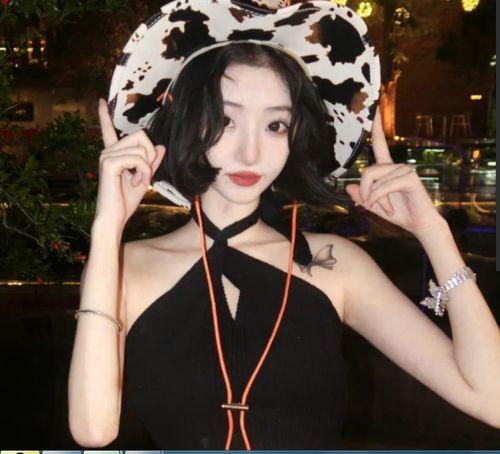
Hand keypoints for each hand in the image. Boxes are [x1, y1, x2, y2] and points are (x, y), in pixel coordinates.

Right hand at [93, 98, 165, 231]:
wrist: (115, 217)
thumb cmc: (126, 201)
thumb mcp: (144, 178)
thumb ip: (152, 162)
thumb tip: (161, 146)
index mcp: (113, 154)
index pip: (108, 131)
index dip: (105, 116)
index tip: (101, 100)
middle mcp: (108, 151)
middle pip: (141, 136)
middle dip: (150, 155)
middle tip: (144, 173)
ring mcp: (107, 156)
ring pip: (142, 148)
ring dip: (147, 167)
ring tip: (139, 181)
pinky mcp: (109, 162)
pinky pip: (138, 159)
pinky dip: (144, 172)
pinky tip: (137, 182)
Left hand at [345, 107, 443, 235]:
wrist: (421, 225)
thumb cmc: (400, 214)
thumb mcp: (375, 205)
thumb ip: (362, 196)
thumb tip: (347, 187)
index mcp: (388, 169)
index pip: (380, 144)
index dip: (377, 126)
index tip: (374, 109)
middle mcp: (397, 166)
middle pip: (368, 171)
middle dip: (364, 191)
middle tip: (368, 205)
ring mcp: (405, 170)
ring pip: (374, 179)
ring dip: (374, 198)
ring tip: (386, 209)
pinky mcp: (410, 178)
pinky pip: (384, 186)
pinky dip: (379, 198)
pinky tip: (387, 209)